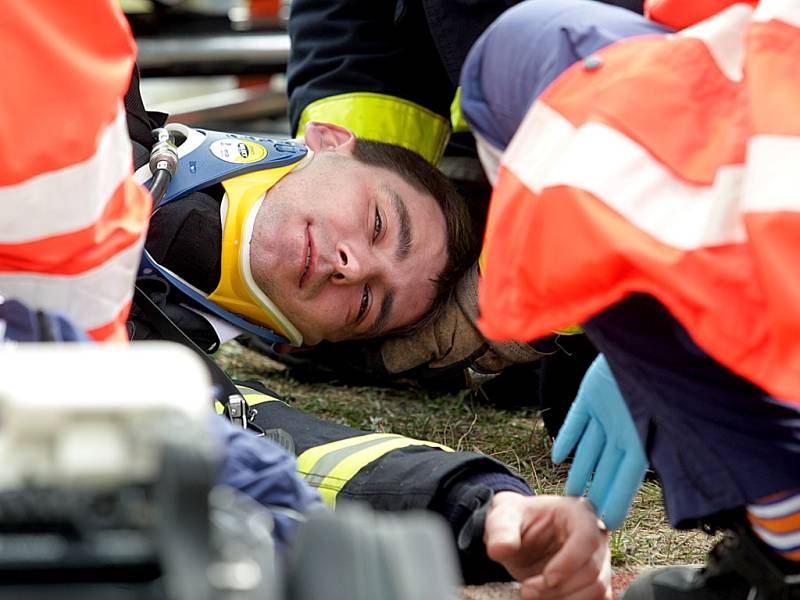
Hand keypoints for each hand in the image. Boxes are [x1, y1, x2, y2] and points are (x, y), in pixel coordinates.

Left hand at [484, 492, 609, 599]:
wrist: (517, 536)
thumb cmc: (515, 520)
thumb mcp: (503, 518)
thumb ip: (501, 530)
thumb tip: (500, 549)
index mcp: (578, 513)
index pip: (587, 538)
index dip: (570, 561)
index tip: (547, 578)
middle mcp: (595, 536)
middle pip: (592, 570)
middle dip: (559, 587)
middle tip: (527, 591)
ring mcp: (598, 561)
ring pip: (596, 590)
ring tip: (532, 596)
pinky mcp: (595, 583)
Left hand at [551, 354, 647, 529]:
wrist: (642, 341)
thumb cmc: (658, 381)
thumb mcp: (664, 422)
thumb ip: (651, 453)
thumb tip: (673, 491)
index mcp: (642, 438)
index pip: (627, 478)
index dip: (619, 500)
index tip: (611, 524)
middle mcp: (623, 428)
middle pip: (607, 467)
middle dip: (598, 491)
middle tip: (587, 517)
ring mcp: (606, 412)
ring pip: (590, 448)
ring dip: (580, 469)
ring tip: (570, 491)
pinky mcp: (590, 394)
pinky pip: (576, 420)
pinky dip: (567, 437)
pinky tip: (557, 456)